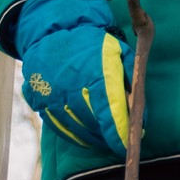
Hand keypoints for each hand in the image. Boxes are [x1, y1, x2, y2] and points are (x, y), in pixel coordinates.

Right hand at [16, 0, 133, 157]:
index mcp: (95, 71)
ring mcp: (51, 93)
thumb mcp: (119, 54)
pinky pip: (59, 126)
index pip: (109, 109)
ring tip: (105, 139)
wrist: (52, 33)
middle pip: (93, 122)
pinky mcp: (39, 100)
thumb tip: (140, 116)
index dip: (119, 131)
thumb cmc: (93, 45)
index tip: (127, 145)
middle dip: (108, 136)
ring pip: (76, 127)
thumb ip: (132, 83)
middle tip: (120, 143)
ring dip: (93, 138)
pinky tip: (87, 136)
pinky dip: (75, 136)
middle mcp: (71, 84)